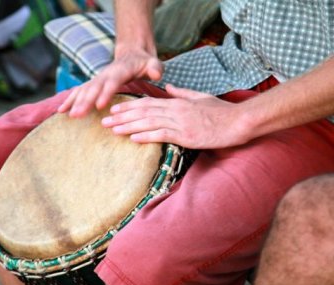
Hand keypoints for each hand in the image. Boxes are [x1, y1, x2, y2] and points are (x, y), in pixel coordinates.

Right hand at [58, 47, 162, 117]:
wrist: (133, 54)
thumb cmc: (145, 63)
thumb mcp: (153, 63)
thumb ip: (155, 68)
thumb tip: (156, 74)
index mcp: (120, 71)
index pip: (112, 82)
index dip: (105, 93)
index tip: (98, 105)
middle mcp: (105, 74)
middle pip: (94, 88)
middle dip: (84, 101)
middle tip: (77, 115)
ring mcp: (98, 79)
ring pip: (84, 90)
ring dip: (75, 102)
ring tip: (67, 115)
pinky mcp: (93, 84)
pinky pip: (79, 92)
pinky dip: (70, 100)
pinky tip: (61, 111)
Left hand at [101, 84, 250, 148]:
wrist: (238, 122)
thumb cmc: (220, 111)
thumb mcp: (200, 97)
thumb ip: (181, 92)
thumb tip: (167, 86)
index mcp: (177, 102)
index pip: (147, 103)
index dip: (129, 106)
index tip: (114, 109)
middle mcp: (175, 110)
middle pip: (143, 112)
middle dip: (122, 116)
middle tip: (104, 120)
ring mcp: (180, 123)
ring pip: (148, 122)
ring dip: (128, 126)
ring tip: (112, 130)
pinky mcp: (186, 136)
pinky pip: (162, 135)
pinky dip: (146, 136)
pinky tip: (133, 138)